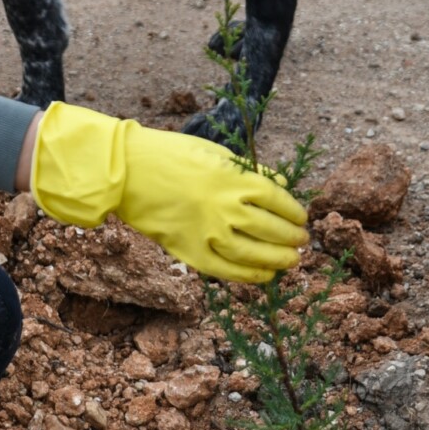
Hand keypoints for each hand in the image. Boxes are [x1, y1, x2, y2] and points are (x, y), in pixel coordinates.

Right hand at [28, 102, 307, 283]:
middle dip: (291, 238)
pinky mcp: (190, 251)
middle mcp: (224, 208)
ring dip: (277, 259)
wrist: (127, 172)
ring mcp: (207, 232)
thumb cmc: (171, 155)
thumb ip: (249, 171)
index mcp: (233, 179)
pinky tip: (264, 275)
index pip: (277, 200)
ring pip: (254, 254)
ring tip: (290, 260)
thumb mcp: (216, 153)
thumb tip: (280, 184)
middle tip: (301, 241)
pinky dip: (249, 276)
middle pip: (271, 229)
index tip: (301, 217)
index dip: (293, 212)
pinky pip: (226, 270)